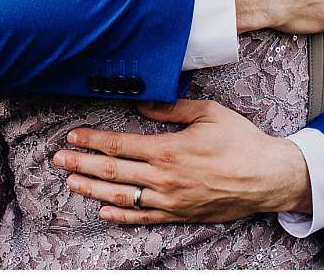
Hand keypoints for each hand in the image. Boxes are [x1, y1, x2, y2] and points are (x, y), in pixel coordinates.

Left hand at [53, 98, 311, 225]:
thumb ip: (173, 108)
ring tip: (71, 183)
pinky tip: (103, 211)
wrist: (265, 177)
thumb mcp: (209, 112)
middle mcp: (164, 178)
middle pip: (113, 173)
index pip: (120, 146)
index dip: (93, 141)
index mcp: (169, 149)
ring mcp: (170, 201)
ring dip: (92, 190)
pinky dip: (120, 216)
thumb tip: (142, 104)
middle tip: (58, 160)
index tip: (73, 136)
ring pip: (121, 198)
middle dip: (82, 165)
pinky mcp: (178, 215)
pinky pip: (142, 218)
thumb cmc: (240, 140)